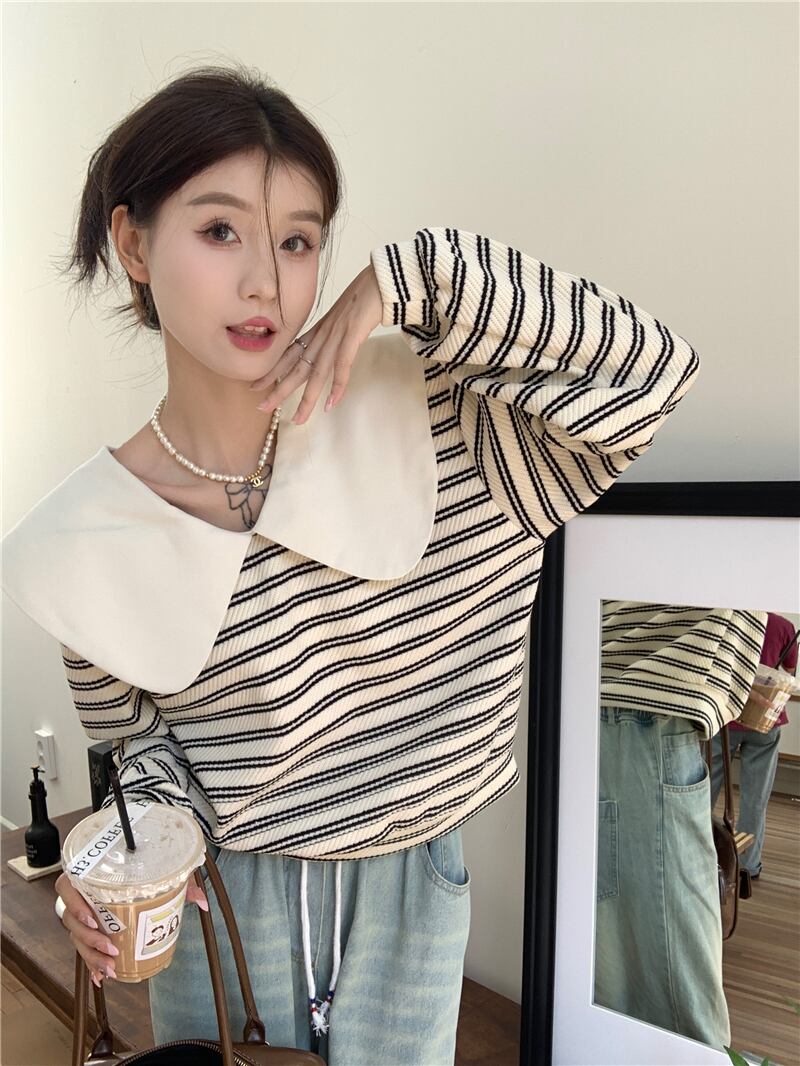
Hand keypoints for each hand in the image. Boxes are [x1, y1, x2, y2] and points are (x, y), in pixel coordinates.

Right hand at [54, 872, 208, 987]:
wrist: (133, 866)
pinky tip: (100, 978)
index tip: (93, 918)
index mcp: (88, 874)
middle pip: (70, 920)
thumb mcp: (160, 871)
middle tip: (110, 947)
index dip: (75, 904)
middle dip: (89, 939)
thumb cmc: (141, 868)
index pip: (66, 886)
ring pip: (76, 938)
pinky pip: (83, 949)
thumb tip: (203, 903)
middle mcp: (80, 896)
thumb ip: (180, 882)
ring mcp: (81, 915)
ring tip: (110, 967)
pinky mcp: (87, 930)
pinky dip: (91, 965)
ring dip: (91, 955)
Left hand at [249, 263, 383, 424]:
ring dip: (307, 398)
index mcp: (318, 331)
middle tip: (262, 408)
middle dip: (279, 389)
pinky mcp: (353, 334)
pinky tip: (330, 403)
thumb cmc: (366, 296)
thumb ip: (335, 335)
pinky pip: (343, 364)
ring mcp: (337, 335)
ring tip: (298, 419)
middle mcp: (323, 335)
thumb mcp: (343, 318)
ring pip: (317, 372)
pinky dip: (337, 385)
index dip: (273, 372)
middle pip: (297, 367)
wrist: (382, 279)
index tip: (256, 386)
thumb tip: (331, 351)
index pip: (290, 355)